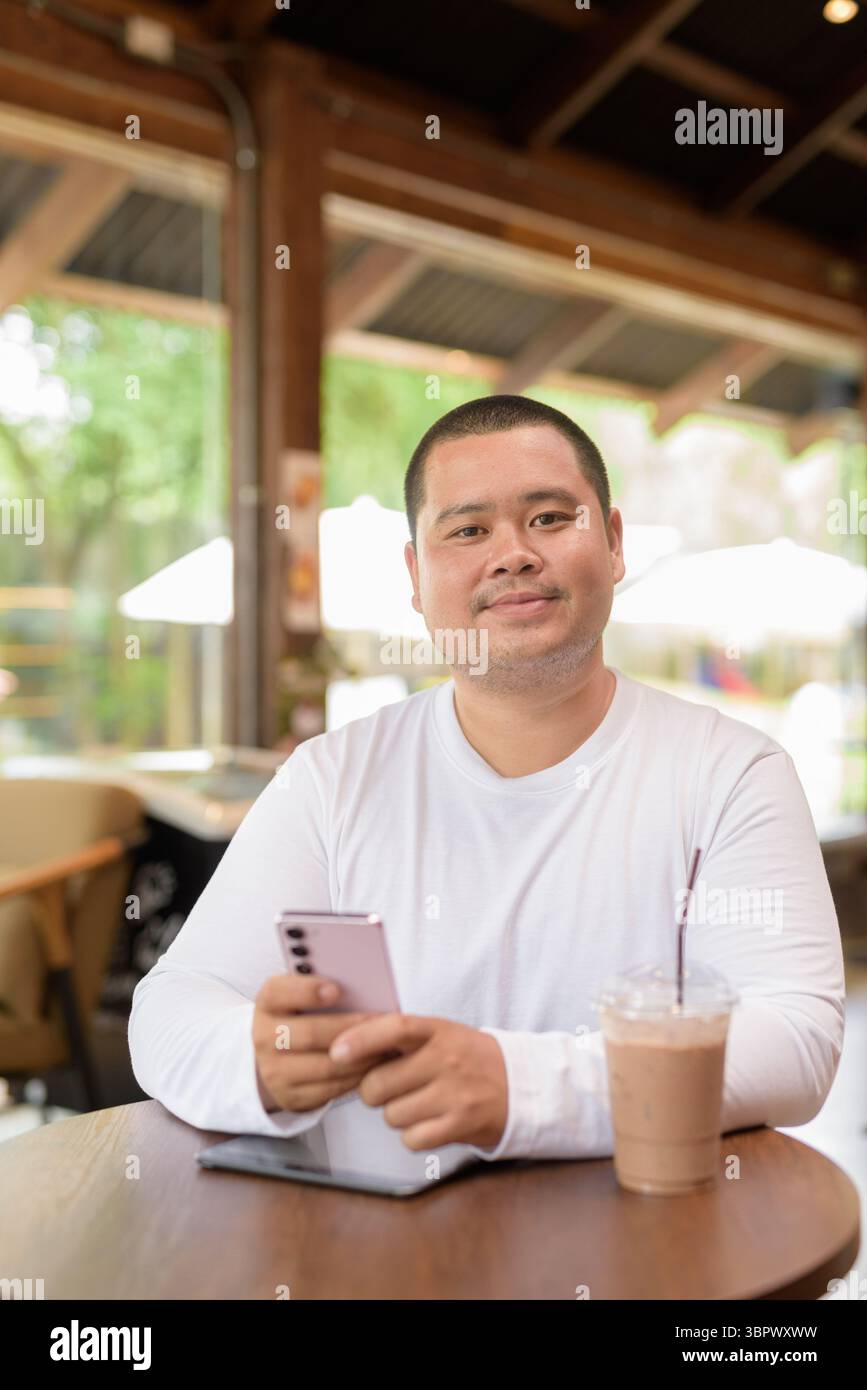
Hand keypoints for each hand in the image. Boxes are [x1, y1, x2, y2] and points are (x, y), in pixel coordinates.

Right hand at [253, 973, 394, 1113]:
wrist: (275, 1058)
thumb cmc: (300, 1017)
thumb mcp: (300, 997)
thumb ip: (323, 988)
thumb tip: (363, 983)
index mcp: (268, 1003)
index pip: (280, 992)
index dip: (307, 990)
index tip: (336, 989)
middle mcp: (264, 1037)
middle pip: (311, 1033)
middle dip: (351, 1027)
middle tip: (382, 1022)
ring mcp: (274, 1071)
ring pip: (326, 1066)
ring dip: (361, 1055)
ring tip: (386, 1044)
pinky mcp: (291, 1096)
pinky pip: (331, 1089)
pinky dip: (357, 1076)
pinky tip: (374, 1064)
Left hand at [329, 1014, 507, 1151]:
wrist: (521, 1085)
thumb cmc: (469, 1058)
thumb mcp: (440, 1034)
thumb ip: (398, 1036)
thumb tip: (344, 1042)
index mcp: (437, 1030)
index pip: (394, 1028)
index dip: (360, 1040)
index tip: (336, 1052)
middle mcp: (446, 1059)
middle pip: (378, 1084)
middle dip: (374, 1092)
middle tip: (392, 1087)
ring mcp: (454, 1093)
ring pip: (391, 1115)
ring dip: (397, 1114)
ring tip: (420, 1103)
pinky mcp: (461, 1125)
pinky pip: (412, 1139)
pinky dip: (415, 1136)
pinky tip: (431, 1122)